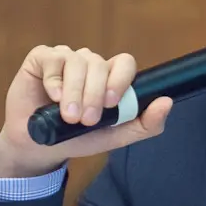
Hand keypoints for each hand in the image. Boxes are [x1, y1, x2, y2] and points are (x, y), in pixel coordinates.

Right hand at [0, 45, 172, 178]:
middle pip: (99, 64)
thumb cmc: (77, 138)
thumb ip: (144, 124)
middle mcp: (89, 64)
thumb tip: (166, 102)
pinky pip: (52, 60)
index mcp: (109, 77)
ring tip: (68, 116)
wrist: (39, 147)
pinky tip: (53, 98)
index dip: (120, 80)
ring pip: (77, 62)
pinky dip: (54, 80)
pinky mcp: (41, 59)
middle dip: (94, 94)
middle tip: (86, 120)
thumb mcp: (114, 137)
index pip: (124, 63)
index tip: (111, 104)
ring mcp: (65, 58)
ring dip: (75, 92)